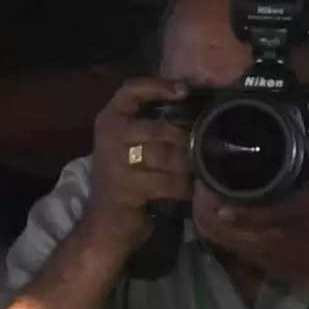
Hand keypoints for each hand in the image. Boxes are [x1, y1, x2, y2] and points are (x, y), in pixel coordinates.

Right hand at [84, 78, 192, 247]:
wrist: (105, 223)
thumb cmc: (125, 179)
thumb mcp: (129, 145)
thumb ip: (150, 125)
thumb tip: (191, 105)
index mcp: (109, 120)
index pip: (131, 90)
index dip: (158, 86)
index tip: (185, 91)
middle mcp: (109, 135)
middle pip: (159, 128)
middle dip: (185, 140)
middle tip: (203, 147)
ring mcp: (116, 162)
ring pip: (166, 155)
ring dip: (187, 164)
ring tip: (198, 168)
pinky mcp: (128, 187)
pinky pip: (168, 181)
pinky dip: (183, 186)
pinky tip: (190, 189)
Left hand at [192, 145, 308, 308]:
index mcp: (294, 217)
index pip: (260, 216)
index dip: (237, 210)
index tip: (216, 191)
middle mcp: (271, 237)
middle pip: (229, 228)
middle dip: (209, 207)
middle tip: (200, 182)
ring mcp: (258, 251)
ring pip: (222, 238)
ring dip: (207, 217)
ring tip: (200, 193)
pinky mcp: (252, 259)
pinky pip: (224, 244)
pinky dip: (213, 228)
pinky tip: (208, 210)